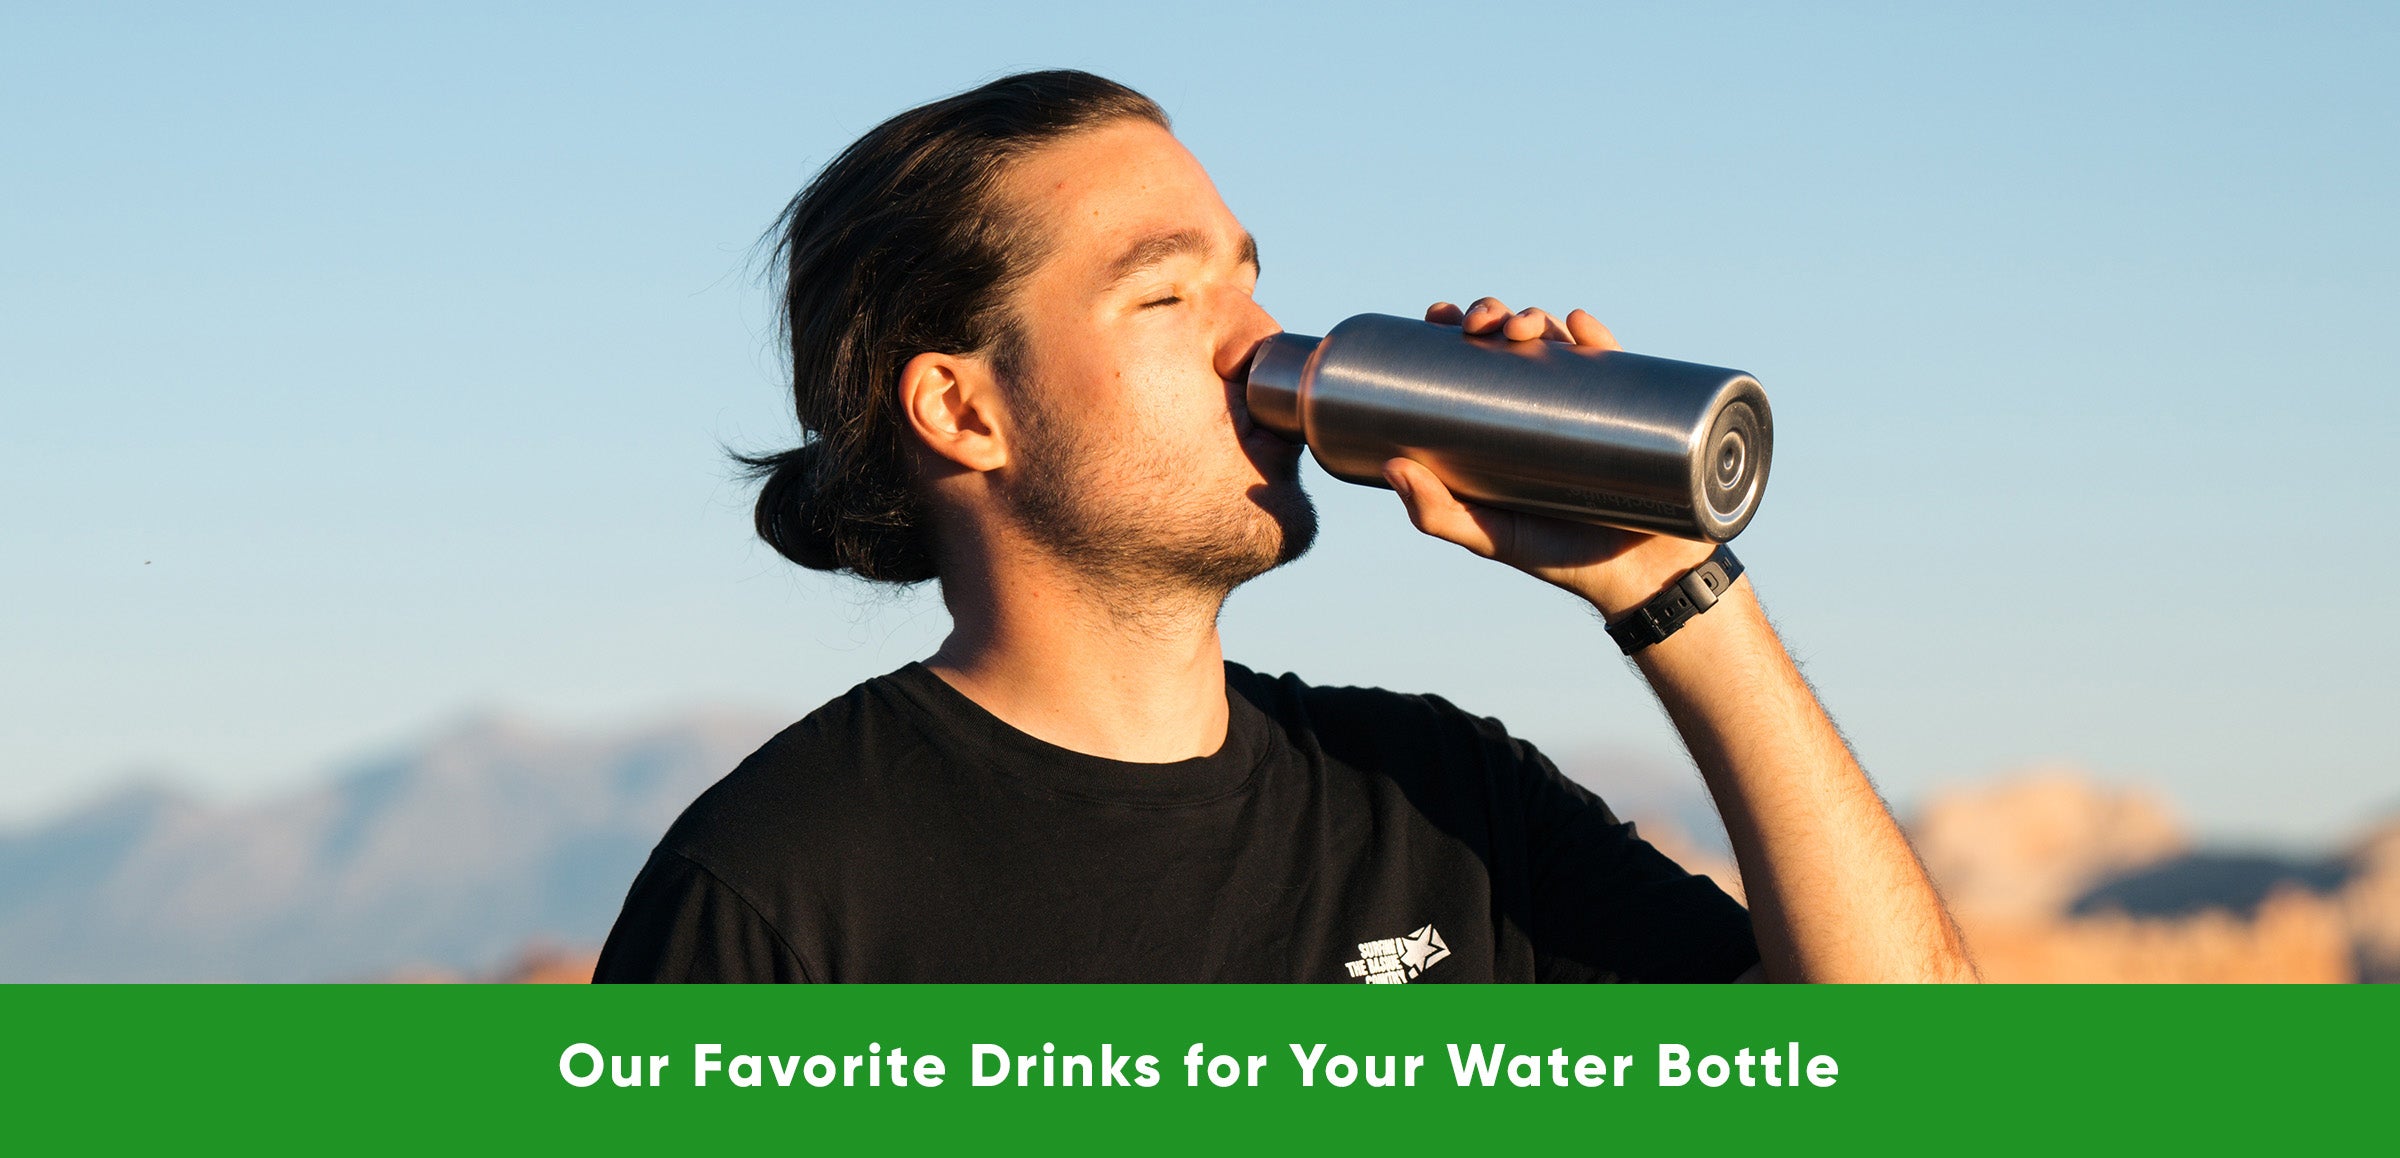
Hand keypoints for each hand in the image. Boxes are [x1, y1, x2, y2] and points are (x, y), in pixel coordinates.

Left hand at [1385, 297, 1717, 618]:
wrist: (1642, 578)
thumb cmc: (1559, 558)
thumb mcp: (1489, 537)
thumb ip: (1437, 513)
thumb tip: (1391, 466)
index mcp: (1502, 425)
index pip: (1474, 362)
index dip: (1455, 328)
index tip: (1438, 315)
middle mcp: (1543, 406)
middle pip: (1514, 341)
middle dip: (1493, 316)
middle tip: (1479, 325)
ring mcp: (1587, 405)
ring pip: (1558, 342)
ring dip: (1536, 318)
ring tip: (1522, 328)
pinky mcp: (1632, 411)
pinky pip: (1616, 363)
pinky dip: (1597, 336)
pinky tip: (1578, 324)